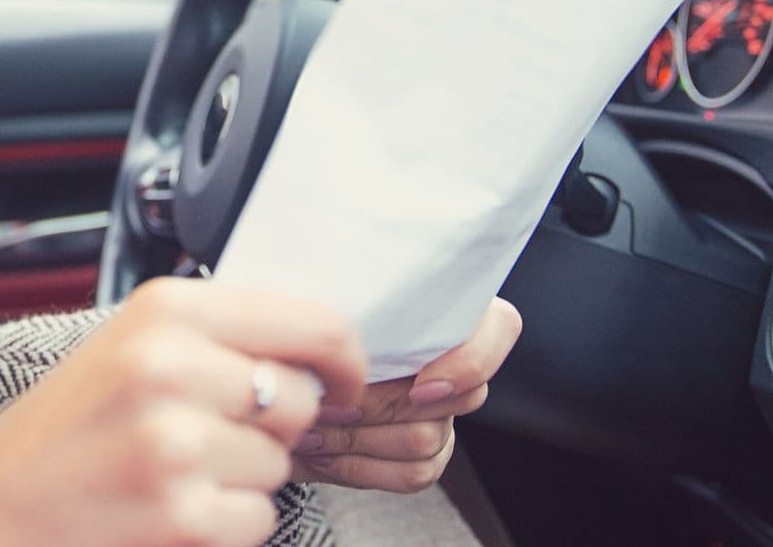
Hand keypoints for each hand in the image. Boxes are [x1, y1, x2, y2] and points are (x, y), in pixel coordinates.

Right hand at [0, 278, 366, 546]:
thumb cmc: (64, 428)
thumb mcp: (128, 343)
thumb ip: (214, 332)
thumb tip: (316, 346)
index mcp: (164, 310)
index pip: (311, 321)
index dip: (343, 357)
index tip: (343, 380)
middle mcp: (171, 367)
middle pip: (299, 399)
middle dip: (272, 424)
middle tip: (210, 431)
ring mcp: (176, 445)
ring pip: (280, 463)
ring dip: (243, 476)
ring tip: (174, 469)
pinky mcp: (182, 516)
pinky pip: (257, 519)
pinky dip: (225, 523)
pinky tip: (168, 507)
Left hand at [291, 297, 521, 492]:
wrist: (273, 383)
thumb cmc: (303, 328)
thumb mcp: (320, 300)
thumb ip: (346, 306)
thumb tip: (337, 327)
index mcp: (440, 310)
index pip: (499, 327)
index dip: (469, 362)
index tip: (420, 385)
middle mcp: (453, 362)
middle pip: (455, 396)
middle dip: (378, 404)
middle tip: (324, 403)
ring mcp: (442, 414)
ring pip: (425, 439)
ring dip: (357, 436)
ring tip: (310, 425)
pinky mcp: (426, 457)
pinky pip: (411, 474)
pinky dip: (357, 465)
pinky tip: (319, 451)